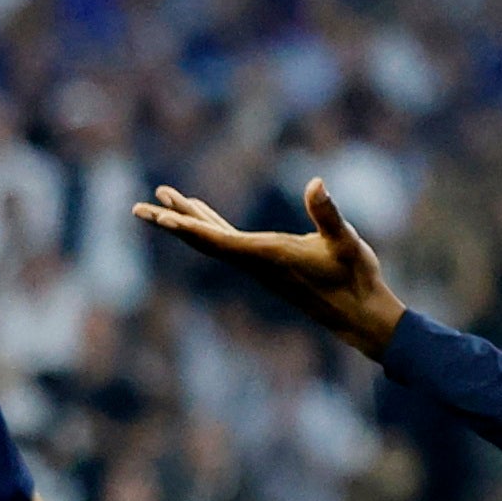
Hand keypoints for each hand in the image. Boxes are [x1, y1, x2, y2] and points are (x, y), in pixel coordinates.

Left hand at [134, 176, 409, 357]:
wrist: (361, 316)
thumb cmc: (356, 279)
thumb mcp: (347, 242)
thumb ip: (328, 214)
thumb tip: (317, 183)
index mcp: (269, 256)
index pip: (219, 240)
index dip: (187, 227)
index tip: (159, 216)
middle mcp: (257, 263)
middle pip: (205, 240)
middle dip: (172, 222)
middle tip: (140, 207)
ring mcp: (260, 266)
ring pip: (214, 240)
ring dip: (187, 220)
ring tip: (164, 198)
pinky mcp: (267, 265)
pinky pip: (228, 243)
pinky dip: (209, 226)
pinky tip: (202, 216)